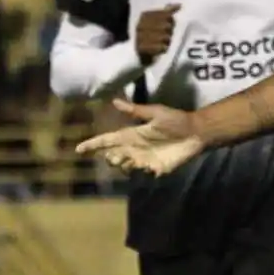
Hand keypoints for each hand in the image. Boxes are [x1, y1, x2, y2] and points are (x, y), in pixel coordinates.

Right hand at [76, 97, 204, 175]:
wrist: (195, 133)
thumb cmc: (175, 120)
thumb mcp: (155, 112)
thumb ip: (135, 110)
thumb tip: (115, 101)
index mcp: (132, 134)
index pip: (108, 140)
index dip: (93, 145)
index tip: (79, 149)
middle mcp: (134, 148)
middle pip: (112, 156)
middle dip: (109, 157)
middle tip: (115, 155)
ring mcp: (144, 159)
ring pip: (123, 167)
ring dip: (122, 164)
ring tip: (128, 159)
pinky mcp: (155, 169)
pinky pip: (141, 173)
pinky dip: (140, 170)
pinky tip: (147, 165)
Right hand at [134, 4, 179, 63]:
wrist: (138, 53)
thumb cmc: (151, 34)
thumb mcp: (157, 21)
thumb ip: (167, 12)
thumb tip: (179, 5)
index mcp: (144, 16)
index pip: (165, 14)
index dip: (170, 20)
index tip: (168, 24)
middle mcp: (140, 25)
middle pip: (166, 26)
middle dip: (170, 31)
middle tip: (167, 34)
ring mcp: (140, 37)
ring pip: (164, 37)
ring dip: (167, 41)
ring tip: (164, 42)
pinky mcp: (142, 49)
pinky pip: (160, 47)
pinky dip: (164, 48)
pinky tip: (162, 48)